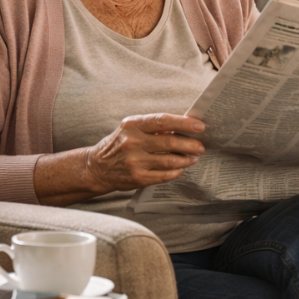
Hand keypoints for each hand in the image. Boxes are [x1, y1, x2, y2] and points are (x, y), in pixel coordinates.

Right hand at [83, 114, 205, 192]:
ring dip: (187, 159)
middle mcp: (133, 142)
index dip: (183, 123)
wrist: (97, 167)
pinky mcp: (138, 178)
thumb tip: (185, 125)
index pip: (162, 121)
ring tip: (194, 158)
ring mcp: (135, 161)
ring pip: (170, 160)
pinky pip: (165, 175)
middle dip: (190, 145)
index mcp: (133, 125)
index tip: (200, 126)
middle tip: (201, 147)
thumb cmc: (120, 144)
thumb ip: (154, 127)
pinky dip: (176, 171)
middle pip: (170, 142)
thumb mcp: (132, 129)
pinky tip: (181, 168)